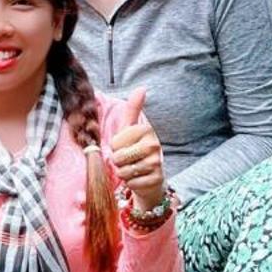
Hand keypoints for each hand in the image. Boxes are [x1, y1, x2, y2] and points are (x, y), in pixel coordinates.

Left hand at [108, 87, 166, 213]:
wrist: (149, 176)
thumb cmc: (134, 149)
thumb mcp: (130, 129)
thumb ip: (133, 109)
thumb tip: (141, 88)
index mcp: (146, 130)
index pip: (115, 142)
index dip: (114, 148)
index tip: (124, 147)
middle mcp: (154, 144)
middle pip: (119, 157)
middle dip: (118, 162)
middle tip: (127, 160)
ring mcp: (156, 162)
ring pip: (124, 171)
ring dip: (124, 173)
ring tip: (133, 168)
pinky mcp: (156, 179)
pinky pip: (132, 183)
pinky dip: (131, 183)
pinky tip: (139, 178)